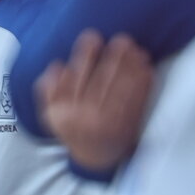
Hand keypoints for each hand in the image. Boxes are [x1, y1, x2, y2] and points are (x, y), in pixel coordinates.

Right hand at [36, 30, 153, 172]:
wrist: (93, 157)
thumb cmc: (72, 127)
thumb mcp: (51, 113)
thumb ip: (48, 89)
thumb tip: (57, 65)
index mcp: (63, 113)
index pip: (75, 79)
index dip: (85, 57)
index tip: (93, 37)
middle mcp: (85, 118)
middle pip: (100, 83)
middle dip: (112, 60)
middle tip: (121, 40)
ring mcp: (107, 123)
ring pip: (120, 91)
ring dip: (129, 68)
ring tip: (135, 49)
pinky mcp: (127, 127)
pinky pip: (135, 102)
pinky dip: (142, 85)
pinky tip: (146, 68)